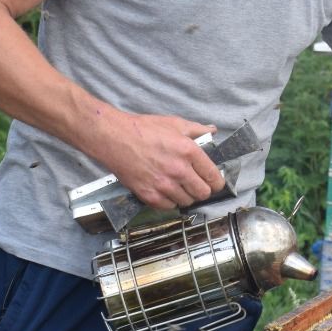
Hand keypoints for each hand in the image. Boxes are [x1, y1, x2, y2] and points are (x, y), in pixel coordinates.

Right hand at [93, 113, 224, 209]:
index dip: (217, 181)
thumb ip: (197, 129)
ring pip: (187, 202)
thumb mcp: (174, 123)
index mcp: (189, 151)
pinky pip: (169, 207)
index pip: (213, 176)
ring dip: (186, 196)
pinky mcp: (149, 195)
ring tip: (179, 186)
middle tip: (196, 184)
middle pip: (203, 193)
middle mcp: (179, 170)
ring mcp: (163, 185)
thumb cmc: (143, 129)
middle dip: (202, 190)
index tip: (214, 182)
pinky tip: (166, 190)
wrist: (114, 138)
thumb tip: (212, 130)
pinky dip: (170, 201)